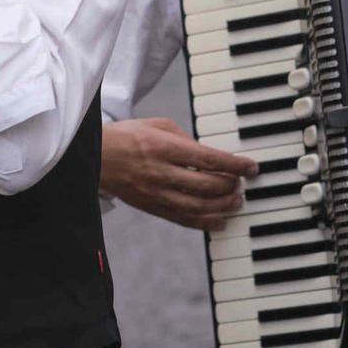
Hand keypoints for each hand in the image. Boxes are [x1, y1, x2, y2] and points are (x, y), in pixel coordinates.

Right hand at [101, 117, 259, 229]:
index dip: (235, 165)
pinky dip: (205, 223)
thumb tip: (209, 156)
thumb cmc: (128, 136)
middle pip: (207, 186)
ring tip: (235, 202)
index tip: (251, 167)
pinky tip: (219, 221)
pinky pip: (183, 220)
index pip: (210, 159)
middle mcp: (162, 172)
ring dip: (223, 206)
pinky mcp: (152, 207)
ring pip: (198, 207)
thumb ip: (186, 139)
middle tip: (240, 184)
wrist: (95, 157)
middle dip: (231, 186)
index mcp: (165, 147)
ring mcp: (156, 193)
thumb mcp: (158, 125)